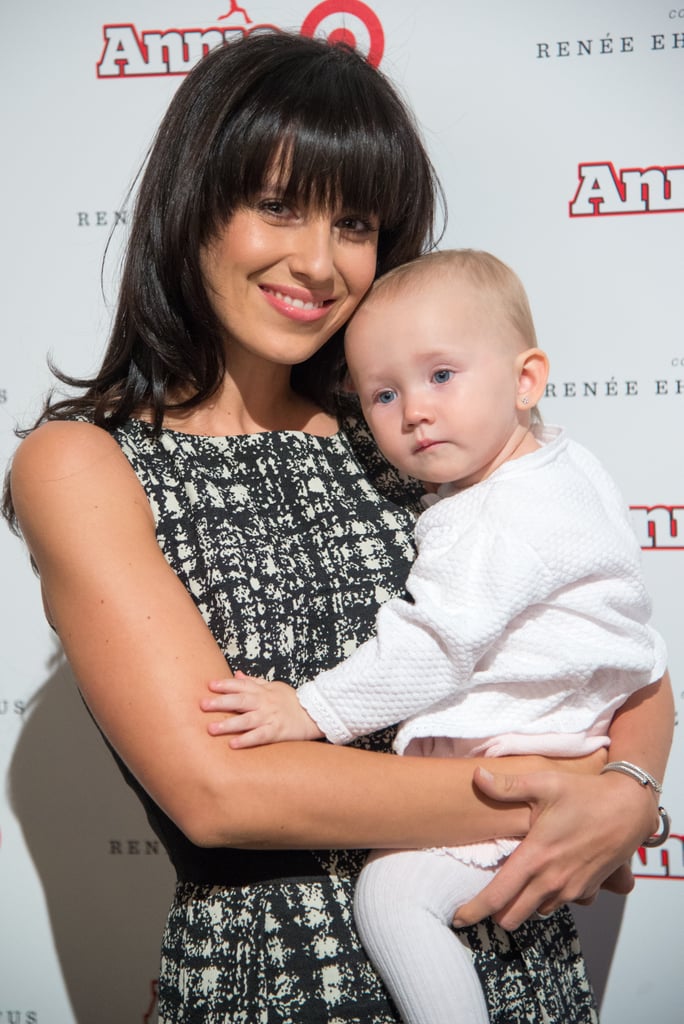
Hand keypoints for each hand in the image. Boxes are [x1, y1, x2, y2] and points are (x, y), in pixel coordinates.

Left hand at [200, 672, 324, 747]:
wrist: (314, 714)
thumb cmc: (291, 701)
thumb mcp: (273, 686)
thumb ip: (254, 682)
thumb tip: (237, 673)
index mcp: (262, 691)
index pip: (241, 685)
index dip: (225, 685)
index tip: (210, 685)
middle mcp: (264, 703)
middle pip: (240, 701)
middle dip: (220, 702)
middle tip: (203, 705)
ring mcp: (270, 717)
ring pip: (247, 720)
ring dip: (229, 724)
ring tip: (211, 728)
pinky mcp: (276, 732)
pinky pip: (260, 736)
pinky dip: (247, 740)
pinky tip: (233, 744)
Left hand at [452, 765, 656, 930]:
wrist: (629, 809)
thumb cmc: (585, 794)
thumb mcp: (544, 783)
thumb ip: (507, 786)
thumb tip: (476, 777)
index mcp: (536, 857)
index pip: (497, 896)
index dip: (474, 910)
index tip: (457, 917)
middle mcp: (552, 880)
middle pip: (512, 916)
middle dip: (495, 912)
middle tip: (484, 899)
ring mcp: (571, 889)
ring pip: (535, 912)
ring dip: (522, 905)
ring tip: (513, 886)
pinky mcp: (586, 891)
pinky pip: (557, 905)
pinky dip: (545, 899)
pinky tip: (542, 878)